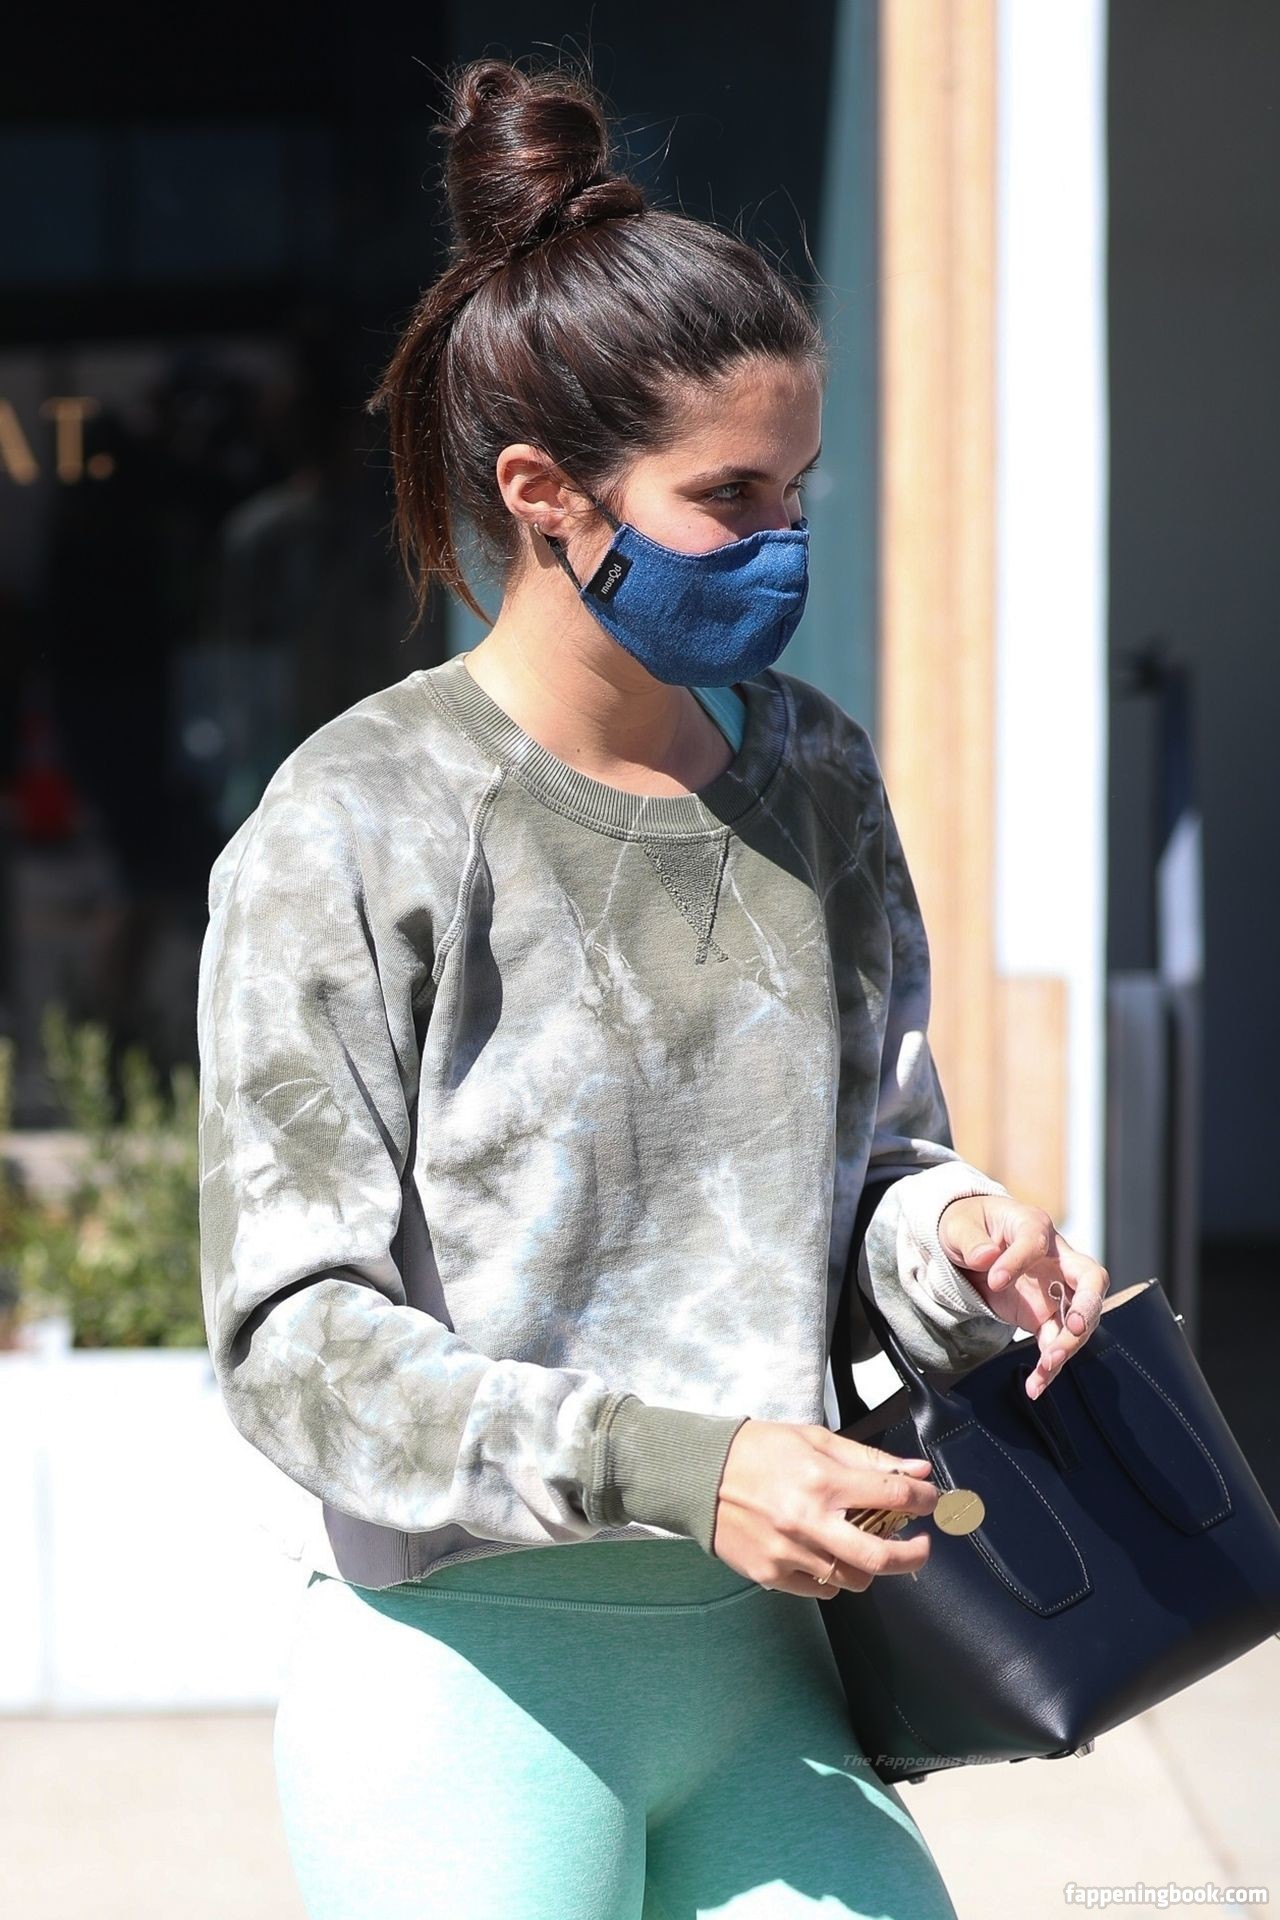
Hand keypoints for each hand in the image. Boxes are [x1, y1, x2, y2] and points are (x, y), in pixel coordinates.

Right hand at [711, 1419, 939, 1597]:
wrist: (698, 1474)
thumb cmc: (759, 1450)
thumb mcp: (814, 1439)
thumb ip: (867, 1459)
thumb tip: (918, 1472)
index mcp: (821, 1480)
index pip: (892, 1495)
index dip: (923, 1500)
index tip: (930, 1502)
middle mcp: (808, 1520)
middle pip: (879, 1557)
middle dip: (912, 1555)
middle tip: (920, 1547)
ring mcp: (788, 1553)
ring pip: (851, 1580)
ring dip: (867, 1567)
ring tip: (861, 1546)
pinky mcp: (770, 1574)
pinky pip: (820, 1589)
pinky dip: (831, 1576)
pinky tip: (824, 1554)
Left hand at [937, 1195, 1109, 1399]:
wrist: (968, 1245)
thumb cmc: (970, 1226)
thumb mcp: (959, 1227)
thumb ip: (971, 1241)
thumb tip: (985, 1256)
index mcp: (1033, 1225)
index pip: (1036, 1241)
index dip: (1018, 1260)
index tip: (994, 1279)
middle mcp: (1055, 1258)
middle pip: (1090, 1280)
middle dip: (1088, 1304)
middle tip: (1075, 1326)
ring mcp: (1055, 1290)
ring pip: (1079, 1320)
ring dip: (1067, 1344)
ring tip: (1046, 1365)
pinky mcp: (1046, 1316)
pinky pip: (1056, 1342)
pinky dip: (1049, 1365)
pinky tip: (1036, 1384)